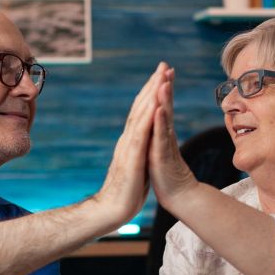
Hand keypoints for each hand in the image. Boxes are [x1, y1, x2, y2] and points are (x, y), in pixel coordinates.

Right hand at [92, 62, 168, 229]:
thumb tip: (145, 144)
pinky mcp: (132, 157)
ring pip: (141, 115)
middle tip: (163, 64)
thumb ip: (140, 152)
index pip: (141, 113)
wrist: (111, 210)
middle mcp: (129, 139)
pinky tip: (155, 104)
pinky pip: (141, 134)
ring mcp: (129, 146)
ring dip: (151, 94)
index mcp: (132, 141)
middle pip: (141, 107)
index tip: (161, 76)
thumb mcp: (137, 166)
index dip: (151, 93)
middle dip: (152, 84)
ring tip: (161, 76)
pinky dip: (148, 117)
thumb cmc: (125, 192)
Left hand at [148, 68, 198, 215]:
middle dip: (164, 85)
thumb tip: (161, 122)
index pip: (162, 107)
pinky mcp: (161, 157)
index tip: (163, 70)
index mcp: (161, 134)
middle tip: (165, 66)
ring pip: (164, 119)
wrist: (178, 197)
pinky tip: (159, 109)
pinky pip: (160, 138)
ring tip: (163, 81)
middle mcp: (164, 136)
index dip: (162, 88)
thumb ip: (161, 136)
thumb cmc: (168, 176)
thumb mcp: (160, 151)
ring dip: (163, 99)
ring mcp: (164, 146)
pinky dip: (159, 122)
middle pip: (165, 106)